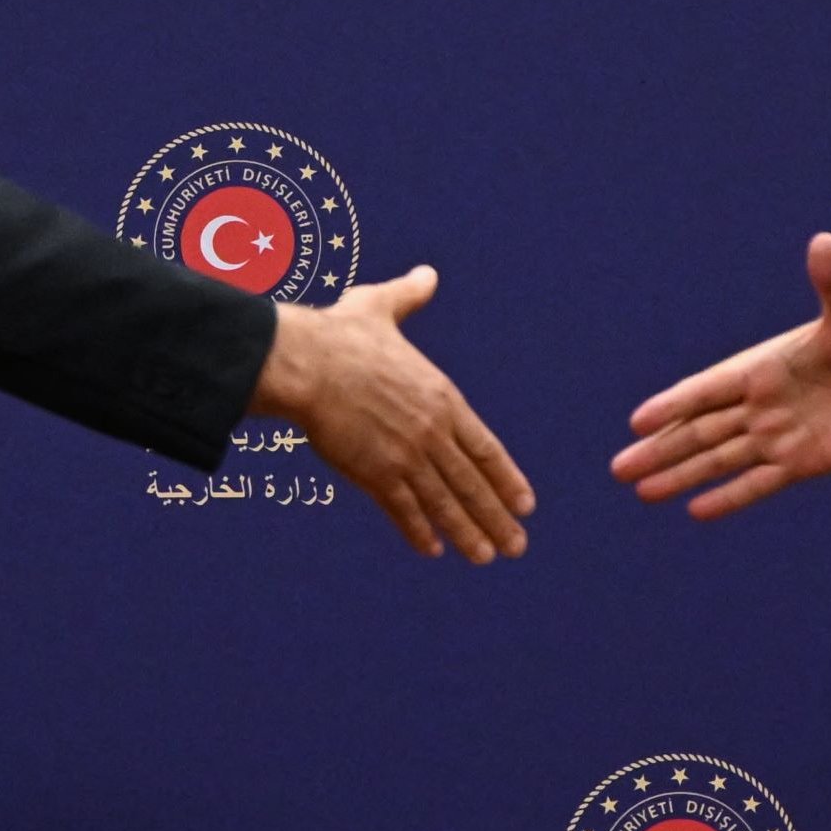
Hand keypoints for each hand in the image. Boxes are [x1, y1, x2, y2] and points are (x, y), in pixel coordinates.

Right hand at [251, 265, 533, 562]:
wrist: (306, 362)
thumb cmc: (341, 334)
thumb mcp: (383, 307)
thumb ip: (410, 297)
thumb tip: (427, 274)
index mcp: (441, 397)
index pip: (484, 447)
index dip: (505, 478)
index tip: (525, 502)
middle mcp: (430, 430)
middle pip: (471, 482)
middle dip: (496, 517)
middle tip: (517, 545)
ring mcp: (404, 455)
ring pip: (443, 502)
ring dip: (467, 532)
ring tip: (487, 555)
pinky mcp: (372, 473)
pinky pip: (402, 509)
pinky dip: (418, 531)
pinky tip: (433, 550)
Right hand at [611, 233, 830, 518]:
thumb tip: (824, 241)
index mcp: (760, 368)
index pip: (708, 389)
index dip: (675, 405)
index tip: (639, 422)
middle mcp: (758, 405)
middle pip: (700, 431)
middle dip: (661, 449)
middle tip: (619, 468)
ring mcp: (776, 436)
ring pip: (718, 460)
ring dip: (681, 475)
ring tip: (642, 491)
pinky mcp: (799, 463)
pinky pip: (757, 482)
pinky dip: (728, 497)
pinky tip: (696, 510)